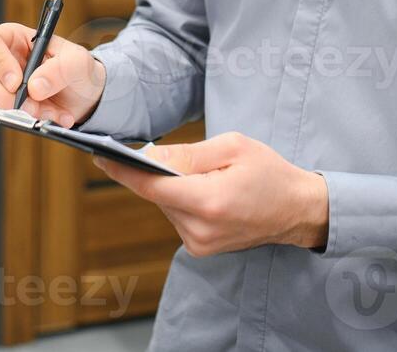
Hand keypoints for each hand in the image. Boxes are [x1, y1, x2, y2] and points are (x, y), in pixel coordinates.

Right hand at [0, 22, 105, 127]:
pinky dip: (31, 120)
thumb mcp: (79, 62)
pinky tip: (52, 116)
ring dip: (21, 111)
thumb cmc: (77, 69)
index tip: (16, 82)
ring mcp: (1, 85)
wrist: (85, 96)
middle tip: (29, 105)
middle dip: (4, 96)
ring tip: (49, 110)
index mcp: (14, 38)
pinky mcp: (6, 106)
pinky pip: (7, 117)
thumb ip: (61, 68)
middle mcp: (2, 60)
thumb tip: (35, 86)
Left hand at [94, 132, 328, 256]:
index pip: (151, 186)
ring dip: (172, 186)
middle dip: (156, 172)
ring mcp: (199, 244)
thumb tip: (148, 155)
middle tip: (166, 152)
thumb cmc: (269, 172)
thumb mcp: (232, 147)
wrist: (298, 210)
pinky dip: (182, 200)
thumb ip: (188, 153)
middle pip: (157, 194)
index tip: (99, 156)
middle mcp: (200, 229)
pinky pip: (177, 216)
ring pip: (166, 205)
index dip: (122, 170)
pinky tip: (205, 191)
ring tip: (203, 174)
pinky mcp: (200, 248)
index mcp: (208, 202)